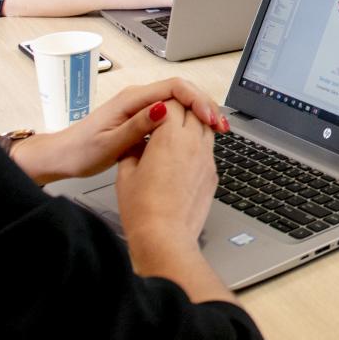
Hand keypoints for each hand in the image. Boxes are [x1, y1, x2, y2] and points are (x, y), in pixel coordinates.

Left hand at [11, 77, 227, 184]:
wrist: (60, 156)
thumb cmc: (80, 152)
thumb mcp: (109, 143)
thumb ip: (138, 126)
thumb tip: (165, 109)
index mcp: (132, 99)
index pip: (175, 87)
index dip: (197, 100)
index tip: (209, 119)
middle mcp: (138, 97)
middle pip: (182, 90)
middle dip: (204, 104)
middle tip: (220, 125)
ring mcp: (140, 105)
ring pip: (179, 100)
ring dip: (199, 111)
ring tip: (216, 128)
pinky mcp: (141, 116)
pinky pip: (172, 111)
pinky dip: (188, 119)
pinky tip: (197, 132)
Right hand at [115, 100, 218, 255]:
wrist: (165, 236)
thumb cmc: (143, 208)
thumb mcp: (125, 173)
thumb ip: (132, 149)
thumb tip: (134, 142)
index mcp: (170, 137)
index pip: (173, 103)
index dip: (162, 104)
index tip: (155, 110)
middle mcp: (193, 143)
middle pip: (194, 110)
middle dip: (182, 108)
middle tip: (169, 114)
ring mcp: (206, 157)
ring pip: (206, 127)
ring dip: (195, 123)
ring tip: (180, 131)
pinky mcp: (213, 173)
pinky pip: (209, 149)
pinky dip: (200, 144)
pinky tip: (186, 155)